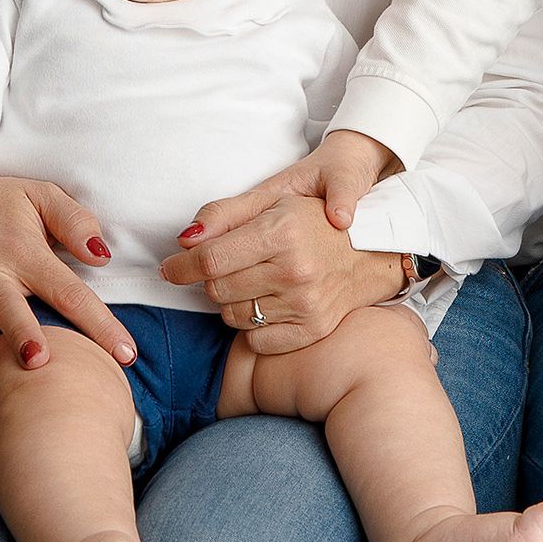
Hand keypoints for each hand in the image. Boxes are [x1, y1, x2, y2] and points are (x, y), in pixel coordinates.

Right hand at [0, 170, 137, 399]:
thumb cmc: (0, 202)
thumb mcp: (41, 196)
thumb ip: (74, 222)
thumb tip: (102, 257)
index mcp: (23, 254)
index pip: (69, 293)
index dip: (98, 324)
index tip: (126, 355)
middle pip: (11, 314)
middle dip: (24, 341)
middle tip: (42, 368)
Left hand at [160, 143, 406, 345]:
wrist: (372, 250)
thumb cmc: (314, 222)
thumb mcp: (273, 201)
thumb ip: (223, 214)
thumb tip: (183, 239)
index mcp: (282, 232)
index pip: (210, 259)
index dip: (181, 266)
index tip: (170, 268)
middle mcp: (294, 270)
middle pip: (216, 289)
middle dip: (211, 279)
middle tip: (228, 266)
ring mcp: (305, 304)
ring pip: (232, 316)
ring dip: (232, 301)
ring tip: (254, 281)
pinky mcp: (312, 330)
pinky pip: (256, 340)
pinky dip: (253, 325)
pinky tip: (269, 303)